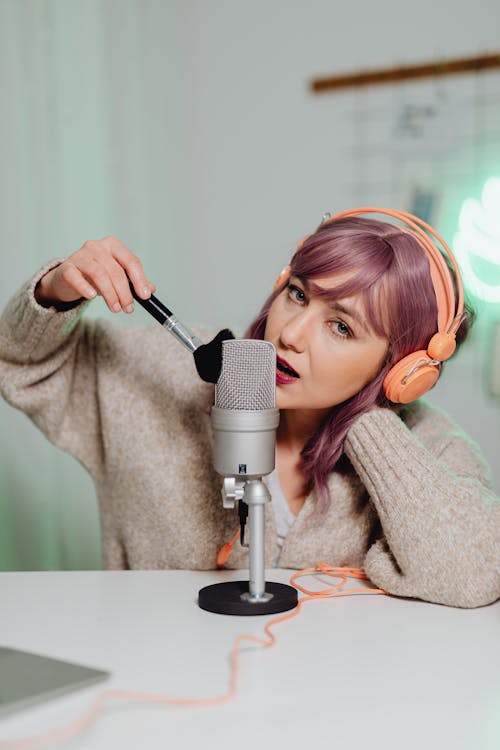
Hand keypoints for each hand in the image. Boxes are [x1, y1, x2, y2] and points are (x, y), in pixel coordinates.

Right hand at [35, 236, 155, 312]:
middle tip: (128, 308)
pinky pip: (77, 278)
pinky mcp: (66, 268)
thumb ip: (133, 281)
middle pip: (116, 271)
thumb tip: (151, 289)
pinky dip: (86, 288)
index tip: (145, 296)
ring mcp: (80, 255)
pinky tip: (92, 297)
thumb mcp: (116, 277)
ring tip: (115, 308)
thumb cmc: (94, 277)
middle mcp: (96, 246)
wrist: (67, 279)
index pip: (130, 261)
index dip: (140, 280)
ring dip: (110, 294)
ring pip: (99, 274)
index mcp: (112, 245)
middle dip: (125, 293)